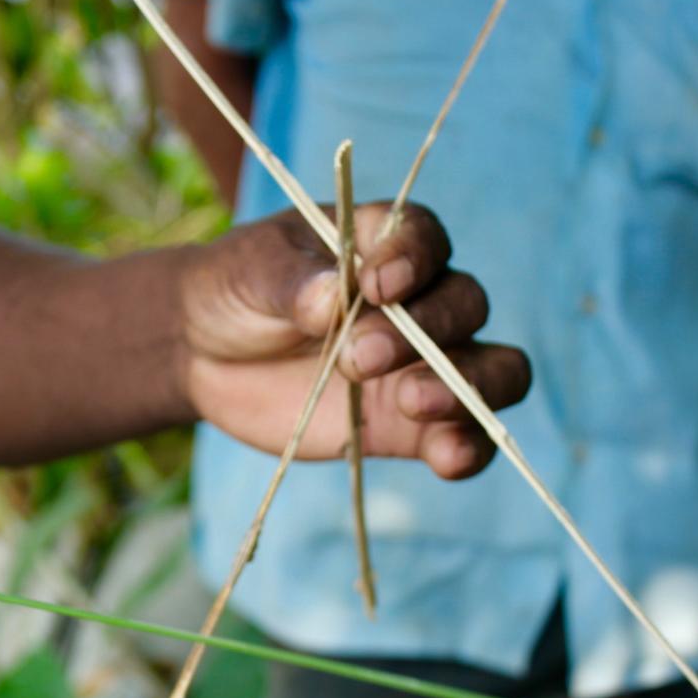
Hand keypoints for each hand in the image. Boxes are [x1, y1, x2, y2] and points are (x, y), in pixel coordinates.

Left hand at [180, 203, 530, 478]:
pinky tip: (447, 459)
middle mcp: (419, 299)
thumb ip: (291, 282)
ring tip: (411, 401)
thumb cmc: (234, 289)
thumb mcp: (249, 271)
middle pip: (465, 304)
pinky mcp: (411, 425)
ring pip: (492, 368)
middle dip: (423, 330)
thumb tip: (332, 298)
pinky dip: (469, 447)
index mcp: (381, 243)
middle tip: (358, 356)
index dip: (414, 259)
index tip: (377, 285)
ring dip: (468, 385)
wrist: (205, 355)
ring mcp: (422, 364)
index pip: (425, 238)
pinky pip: (466, 436)